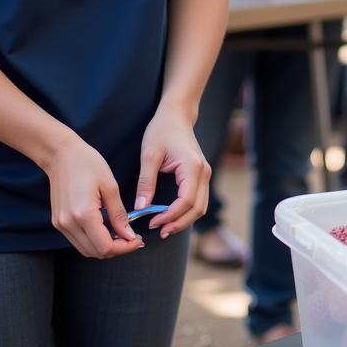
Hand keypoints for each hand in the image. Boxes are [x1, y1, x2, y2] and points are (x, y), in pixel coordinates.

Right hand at [44, 133, 142, 258]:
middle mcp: (69, 224)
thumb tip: (129, 234)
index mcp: (83, 214)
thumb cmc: (87, 163)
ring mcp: (61, 224)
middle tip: (132, 238)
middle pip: (95, 252)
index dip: (124, 248)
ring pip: (86, 249)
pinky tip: (106, 229)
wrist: (61, 155)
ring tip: (121, 235)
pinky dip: (93, 240)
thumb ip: (119, 214)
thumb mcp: (110, 186)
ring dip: (104, 247)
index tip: (137, 240)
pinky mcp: (59, 222)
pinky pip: (78, 240)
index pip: (105, 247)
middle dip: (116, 249)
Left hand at [134, 105, 210, 239]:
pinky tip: (171, 216)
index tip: (152, 222)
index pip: (186, 201)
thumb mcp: (149, 155)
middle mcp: (204, 172)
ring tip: (164, 227)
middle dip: (179, 223)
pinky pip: (198, 200)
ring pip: (201, 207)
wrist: (176, 115)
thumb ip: (146, 182)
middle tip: (158, 231)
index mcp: (192, 167)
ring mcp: (205, 174)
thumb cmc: (162, 131)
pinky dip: (187, 212)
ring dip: (184, 220)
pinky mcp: (201, 175)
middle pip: (197, 208)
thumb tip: (140, 208)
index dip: (170, 216)